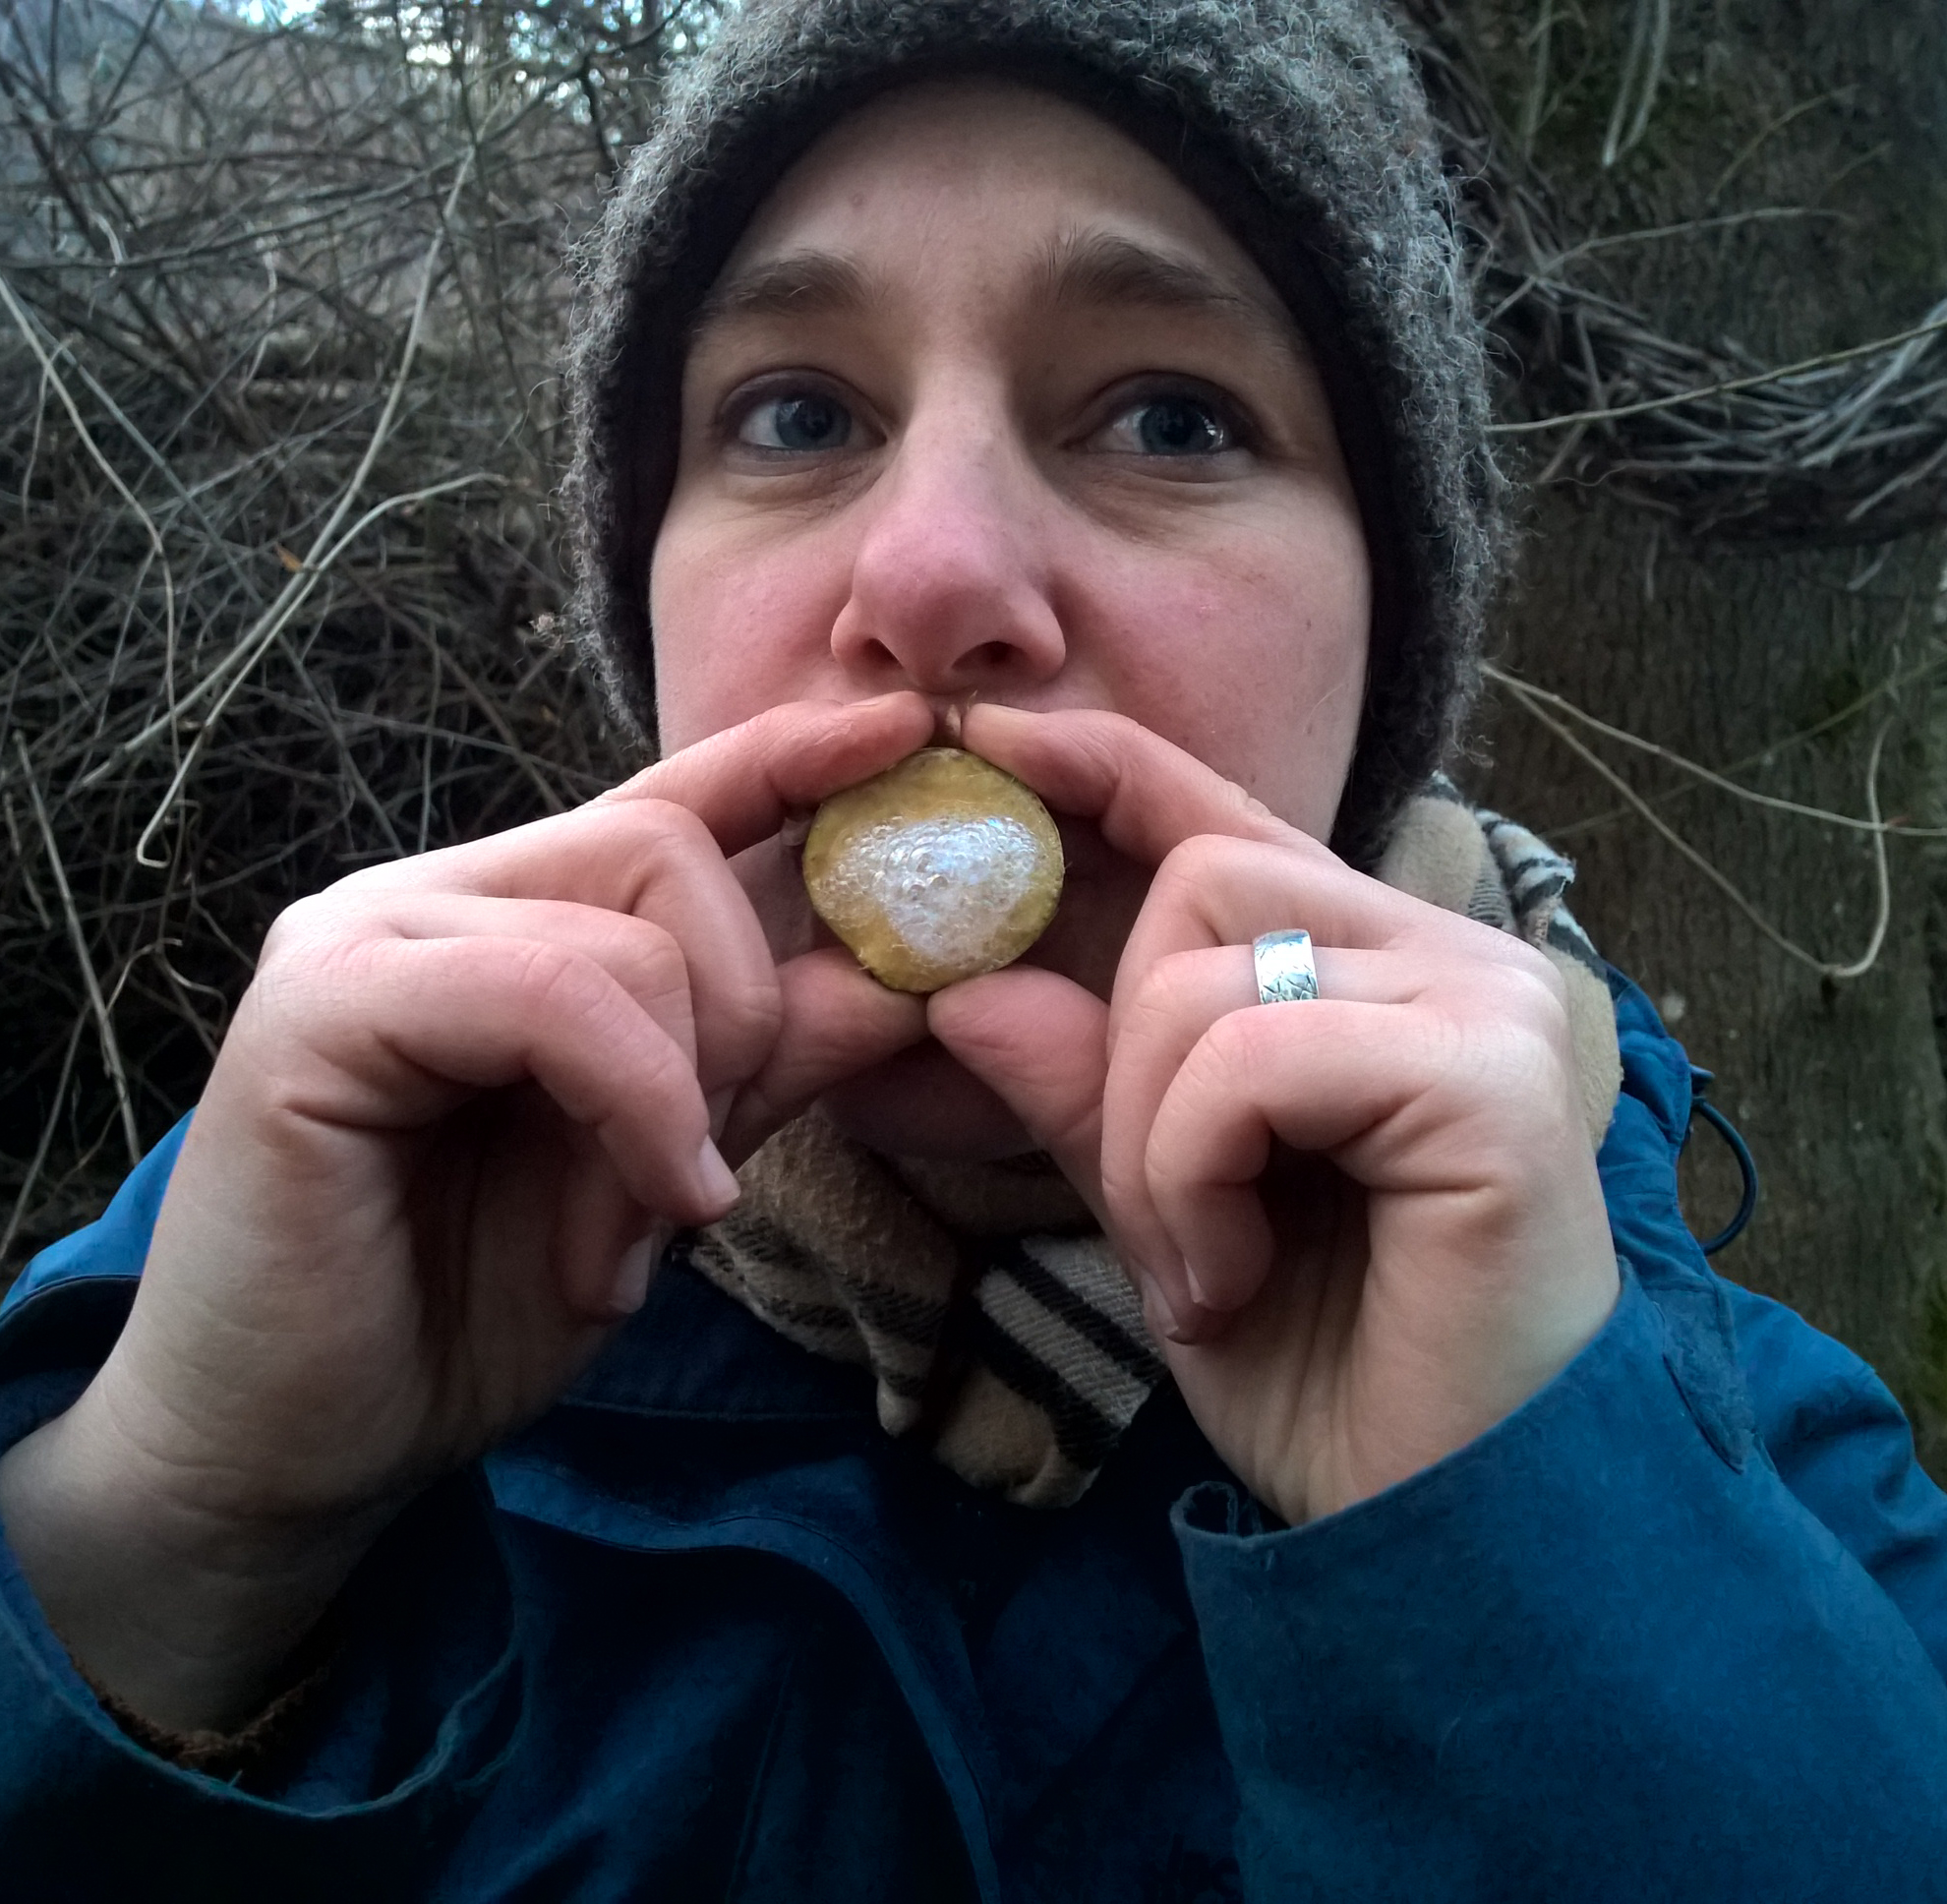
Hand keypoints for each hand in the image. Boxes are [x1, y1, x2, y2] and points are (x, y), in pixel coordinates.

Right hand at [0, 694, 935, 1727]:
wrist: (296, 1447)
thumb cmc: (471, 1304)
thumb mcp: (665, 1172)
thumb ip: (766, 1063)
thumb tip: (904, 978)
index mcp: (515, 920)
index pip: (672, 802)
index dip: (791, 759)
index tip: (910, 733)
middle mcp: (439, 897)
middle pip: (669, 848)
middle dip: (744, 1010)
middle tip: (708, 1167)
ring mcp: (371, 934)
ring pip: (623, 919)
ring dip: (682, 1092)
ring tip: (641, 1222)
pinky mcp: (323, 1001)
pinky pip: (548, 994)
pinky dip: (629, 1104)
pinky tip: (621, 1229)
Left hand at [928, 705, 1618, 1526]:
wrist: (1445, 1525)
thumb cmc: (1324, 1365)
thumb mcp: (1166, 1212)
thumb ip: (1084, 1091)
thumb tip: (964, 987)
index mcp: (1376, 970)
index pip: (1227, 823)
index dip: (1108, 772)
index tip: (985, 744)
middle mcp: (1450, 955)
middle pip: (1197, 887)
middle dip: (1119, 1061)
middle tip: (1163, 1224)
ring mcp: (1487, 1003)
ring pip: (1205, 973)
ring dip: (1150, 1143)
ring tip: (1204, 1267)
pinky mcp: (1495, 1075)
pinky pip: (1252, 1059)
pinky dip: (1196, 1173)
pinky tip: (1235, 1276)